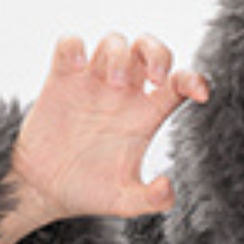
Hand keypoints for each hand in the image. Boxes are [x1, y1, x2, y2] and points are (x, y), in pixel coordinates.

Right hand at [0, 32, 210, 243]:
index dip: (194, 80)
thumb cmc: (88, 192)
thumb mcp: (125, 202)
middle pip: (149, 49)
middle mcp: (122, 93)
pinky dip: (74, 47)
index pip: (178, 84)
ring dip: (118, 54)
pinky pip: (69, 44)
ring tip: (112, 83)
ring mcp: (92, 83)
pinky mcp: (62, 79)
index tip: (200, 94)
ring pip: (114, 41)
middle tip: (154, 77)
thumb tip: (167, 187)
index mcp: (144, 116)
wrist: (44, 191)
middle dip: (157, 52)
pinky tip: (76, 67)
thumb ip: (152, 200)